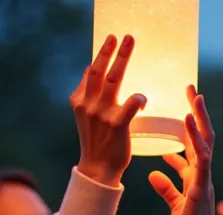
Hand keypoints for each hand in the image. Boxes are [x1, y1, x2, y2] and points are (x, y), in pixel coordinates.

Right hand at [70, 34, 146, 187]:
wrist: (97, 170)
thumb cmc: (97, 142)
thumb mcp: (87, 116)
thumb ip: (89, 95)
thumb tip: (90, 70)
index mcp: (79, 101)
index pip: (89, 73)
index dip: (100, 55)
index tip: (109, 41)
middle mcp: (87, 104)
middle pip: (98, 70)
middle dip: (109, 51)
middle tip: (120, 36)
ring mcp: (101, 113)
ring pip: (112, 79)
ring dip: (121, 59)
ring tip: (129, 44)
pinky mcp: (117, 124)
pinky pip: (131, 102)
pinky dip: (139, 97)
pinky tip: (143, 100)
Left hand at [148, 86, 222, 214]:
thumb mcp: (175, 205)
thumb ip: (167, 188)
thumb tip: (153, 174)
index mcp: (196, 177)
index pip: (194, 145)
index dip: (190, 125)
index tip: (184, 105)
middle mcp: (203, 174)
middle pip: (203, 136)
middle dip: (197, 112)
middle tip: (192, 88)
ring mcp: (204, 179)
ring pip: (205, 142)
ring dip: (200, 118)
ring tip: (194, 96)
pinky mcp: (200, 187)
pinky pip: (200, 158)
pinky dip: (195, 138)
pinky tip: (188, 122)